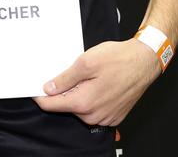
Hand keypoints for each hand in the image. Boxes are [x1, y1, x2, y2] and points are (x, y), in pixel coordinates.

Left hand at [33, 39, 161, 126]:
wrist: (144, 62)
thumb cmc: (118, 60)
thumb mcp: (85, 62)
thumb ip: (65, 79)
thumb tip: (48, 89)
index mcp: (84, 102)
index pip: (51, 105)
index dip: (39, 95)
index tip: (34, 86)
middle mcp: (94, 115)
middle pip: (65, 106)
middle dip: (63, 91)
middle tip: (70, 72)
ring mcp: (105, 117)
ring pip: (80, 108)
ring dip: (78, 94)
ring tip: (88, 76)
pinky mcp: (114, 116)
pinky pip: (94, 110)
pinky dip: (91, 98)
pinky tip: (98, 83)